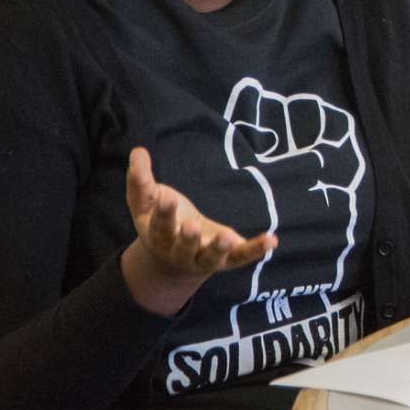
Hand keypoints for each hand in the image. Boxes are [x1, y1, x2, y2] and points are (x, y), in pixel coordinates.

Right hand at [121, 147, 277, 315]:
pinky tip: (272, 240)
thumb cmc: (160, 221)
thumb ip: (140, 178)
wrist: (174, 258)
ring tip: (228, 237)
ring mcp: (205, 258)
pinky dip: (256, 249)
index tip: (166, 198)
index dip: (163, 214)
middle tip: (190, 226)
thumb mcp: (146, 201)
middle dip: (187, 238)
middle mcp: (180, 252)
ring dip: (219, 249)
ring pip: (211, 258)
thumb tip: (138, 151)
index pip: (159, 226)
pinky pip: (241, 256)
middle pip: (183, 247)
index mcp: (158, 237)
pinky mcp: (227, 258)